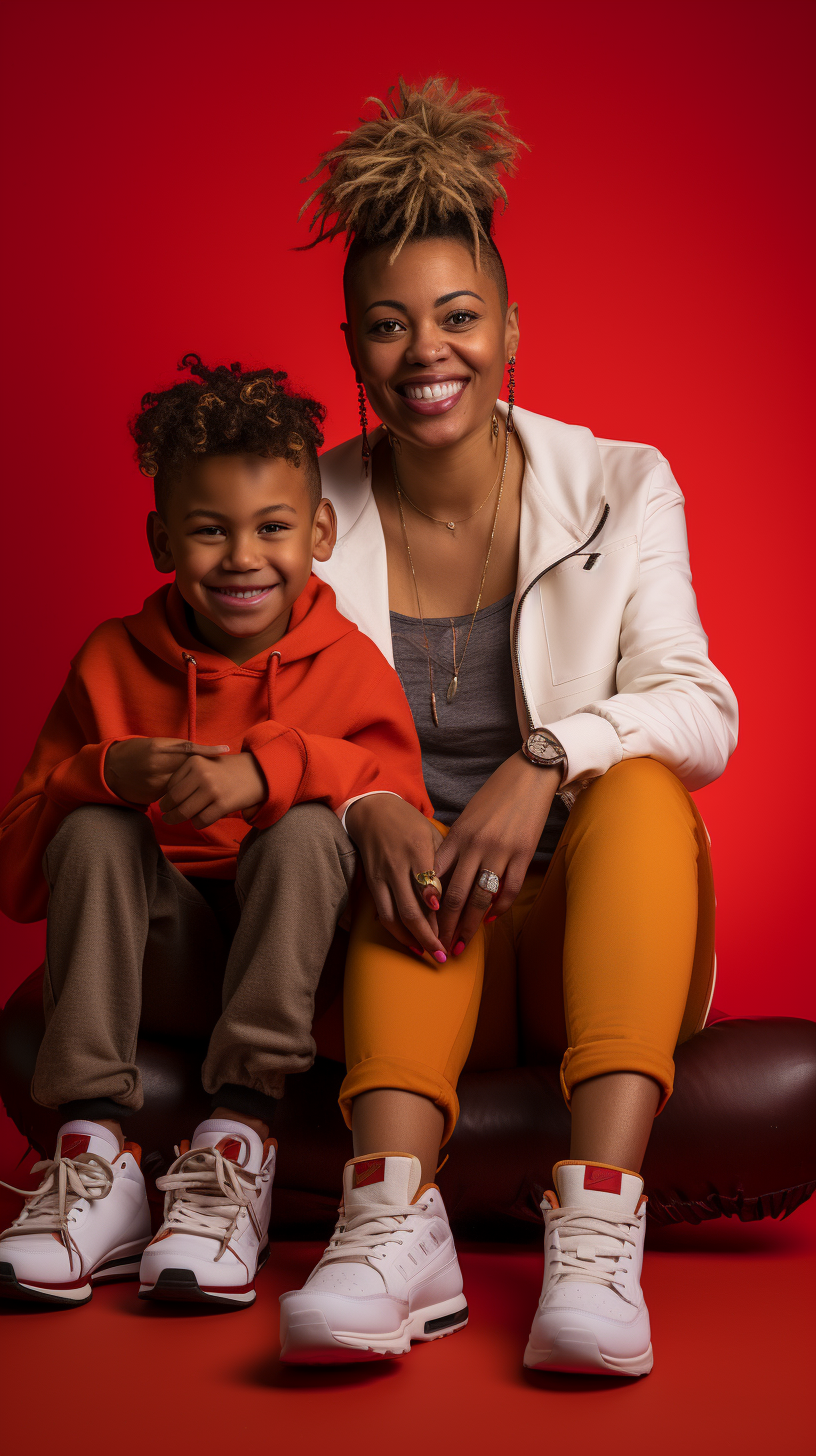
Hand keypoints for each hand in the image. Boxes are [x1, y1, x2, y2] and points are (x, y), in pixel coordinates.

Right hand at [105, 737, 229, 804]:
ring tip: (207, 783)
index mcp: (158, 748)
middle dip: (203, 771)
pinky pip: (172, 795)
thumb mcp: (154, 743)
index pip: (188, 749)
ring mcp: (154, 782)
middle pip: (188, 769)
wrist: (109, 769)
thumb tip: (199, 752)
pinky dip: (181, 793)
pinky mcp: (151, 795)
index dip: (207, 749)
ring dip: (193, 784)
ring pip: (182, 785)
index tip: (225, 749)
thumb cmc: (135, 751)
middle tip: (218, 772)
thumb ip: (175, 748)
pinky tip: (188, 792)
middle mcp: (157, 765)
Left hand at [158, 752, 265, 827]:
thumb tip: (165, 798)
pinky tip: (198, 821)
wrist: (256, 773)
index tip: (167, 804)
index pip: (170, 785)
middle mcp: (202, 774)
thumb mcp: (205, 763)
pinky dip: (197, 823)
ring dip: (178, 819)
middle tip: (166, 817)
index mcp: (194, 761)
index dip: (167, 797)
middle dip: (168, 812)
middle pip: (174, 800)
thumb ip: (186, 776)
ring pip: (185, 812)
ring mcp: (213, 790)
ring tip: (176, 820)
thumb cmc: (225, 771)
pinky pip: (201, 821)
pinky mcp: (223, 804)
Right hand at [345, 794, 446, 959]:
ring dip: (410, 939)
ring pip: (393, 916)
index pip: (430, 888)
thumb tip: (460, 894)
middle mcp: (397, 866)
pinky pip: (382, 913)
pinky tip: (408, 941)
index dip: (440, 913)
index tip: (452, 931)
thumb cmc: (410, 824)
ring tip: (426, 953)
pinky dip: (395, 930)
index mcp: (418, 850)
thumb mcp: (432, 835)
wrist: (373, 812)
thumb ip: (444, 863)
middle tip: (442, 955)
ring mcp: (381, 876)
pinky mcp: (371, 883)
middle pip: (411, 910)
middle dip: (428, 937)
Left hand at [434, 751, 559, 952]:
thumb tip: (441, 877)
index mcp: (457, 836)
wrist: (528, 776)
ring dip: (469, 926)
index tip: (421, 925)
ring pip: (479, 899)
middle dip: (445, 926)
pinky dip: (499, 908)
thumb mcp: (467, 819)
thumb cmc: (494, 797)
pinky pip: (508, 889)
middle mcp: (475, 846)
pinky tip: (491, 920)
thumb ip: (455, 846)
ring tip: (462, 945)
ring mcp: (500, 851)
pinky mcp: (523, 853)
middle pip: (454, 895)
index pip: (435, 878)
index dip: (427, 906)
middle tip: (439, 947)